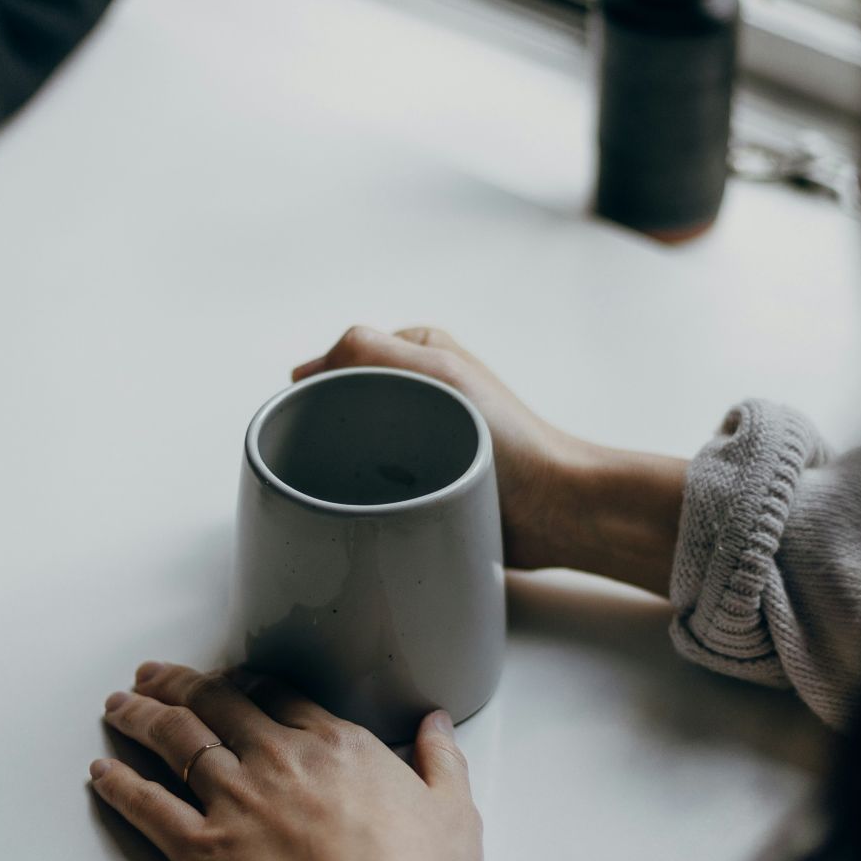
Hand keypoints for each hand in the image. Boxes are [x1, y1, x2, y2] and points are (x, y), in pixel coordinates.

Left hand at [91, 662, 480, 860]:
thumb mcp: (453, 814)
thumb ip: (441, 761)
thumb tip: (438, 725)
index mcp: (336, 745)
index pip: (275, 694)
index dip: (241, 680)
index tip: (225, 677)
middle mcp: (278, 761)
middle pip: (215, 704)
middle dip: (177, 683)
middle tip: (154, 673)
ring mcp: (237, 803)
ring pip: (175, 741)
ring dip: (139, 717)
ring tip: (119, 705)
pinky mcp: (204, 852)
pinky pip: (149, 807)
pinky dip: (120, 785)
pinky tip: (102, 772)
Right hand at [294, 326, 686, 594]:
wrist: (554, 509)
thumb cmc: (509, 438)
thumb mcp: (440, 373)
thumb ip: (373, 351)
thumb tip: (306, 370)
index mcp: (419, 353)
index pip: (342, 359)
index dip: (318, 388)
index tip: (308, 420)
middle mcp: (417, 390)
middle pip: (343, 404)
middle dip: (327, 429)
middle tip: (322, 459)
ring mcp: (419, 437)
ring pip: (353, 446)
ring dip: (343, 466)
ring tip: (345, 486)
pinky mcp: (423, 481)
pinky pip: (374, 483)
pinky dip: (362, 492)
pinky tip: (360, 506)